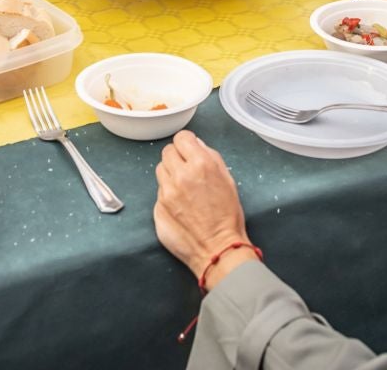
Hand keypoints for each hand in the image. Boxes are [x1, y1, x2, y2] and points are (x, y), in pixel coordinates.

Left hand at [154, 130, 251, 284]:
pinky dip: (168, 194)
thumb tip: (197, 145)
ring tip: (184, 189)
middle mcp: (181, 175)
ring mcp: (167, 192)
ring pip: (160, 170)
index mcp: (201, 164)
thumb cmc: (227, 217)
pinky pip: (159, 192)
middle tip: (187, 170)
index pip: (182, 138)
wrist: (218, 249)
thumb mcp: (228, 180)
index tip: (189, 150)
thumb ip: (211, 157)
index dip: (187, 143)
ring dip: (170, 174)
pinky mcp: (158, 207)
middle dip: (177, 158)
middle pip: (167, 152)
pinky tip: (180, 205)